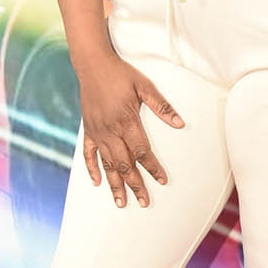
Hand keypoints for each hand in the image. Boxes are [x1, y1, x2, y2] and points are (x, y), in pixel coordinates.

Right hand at [78, 52, 184, 207]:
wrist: (92, 64)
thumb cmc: (121, 74)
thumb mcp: (144, 86)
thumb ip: (161, 106)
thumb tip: (180, 123)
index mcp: (127, 121)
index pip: (142, 151)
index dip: (153, 168)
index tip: (162, 180)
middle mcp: (111, 131)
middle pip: (124, 164)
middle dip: (135, 185)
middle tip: (143, 202)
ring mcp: (97, 132)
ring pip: (107, 164)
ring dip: (114, 184)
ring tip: (121, 202)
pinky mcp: (88, 130)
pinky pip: (89, 154)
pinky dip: (92, 169)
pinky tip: (98, 182)